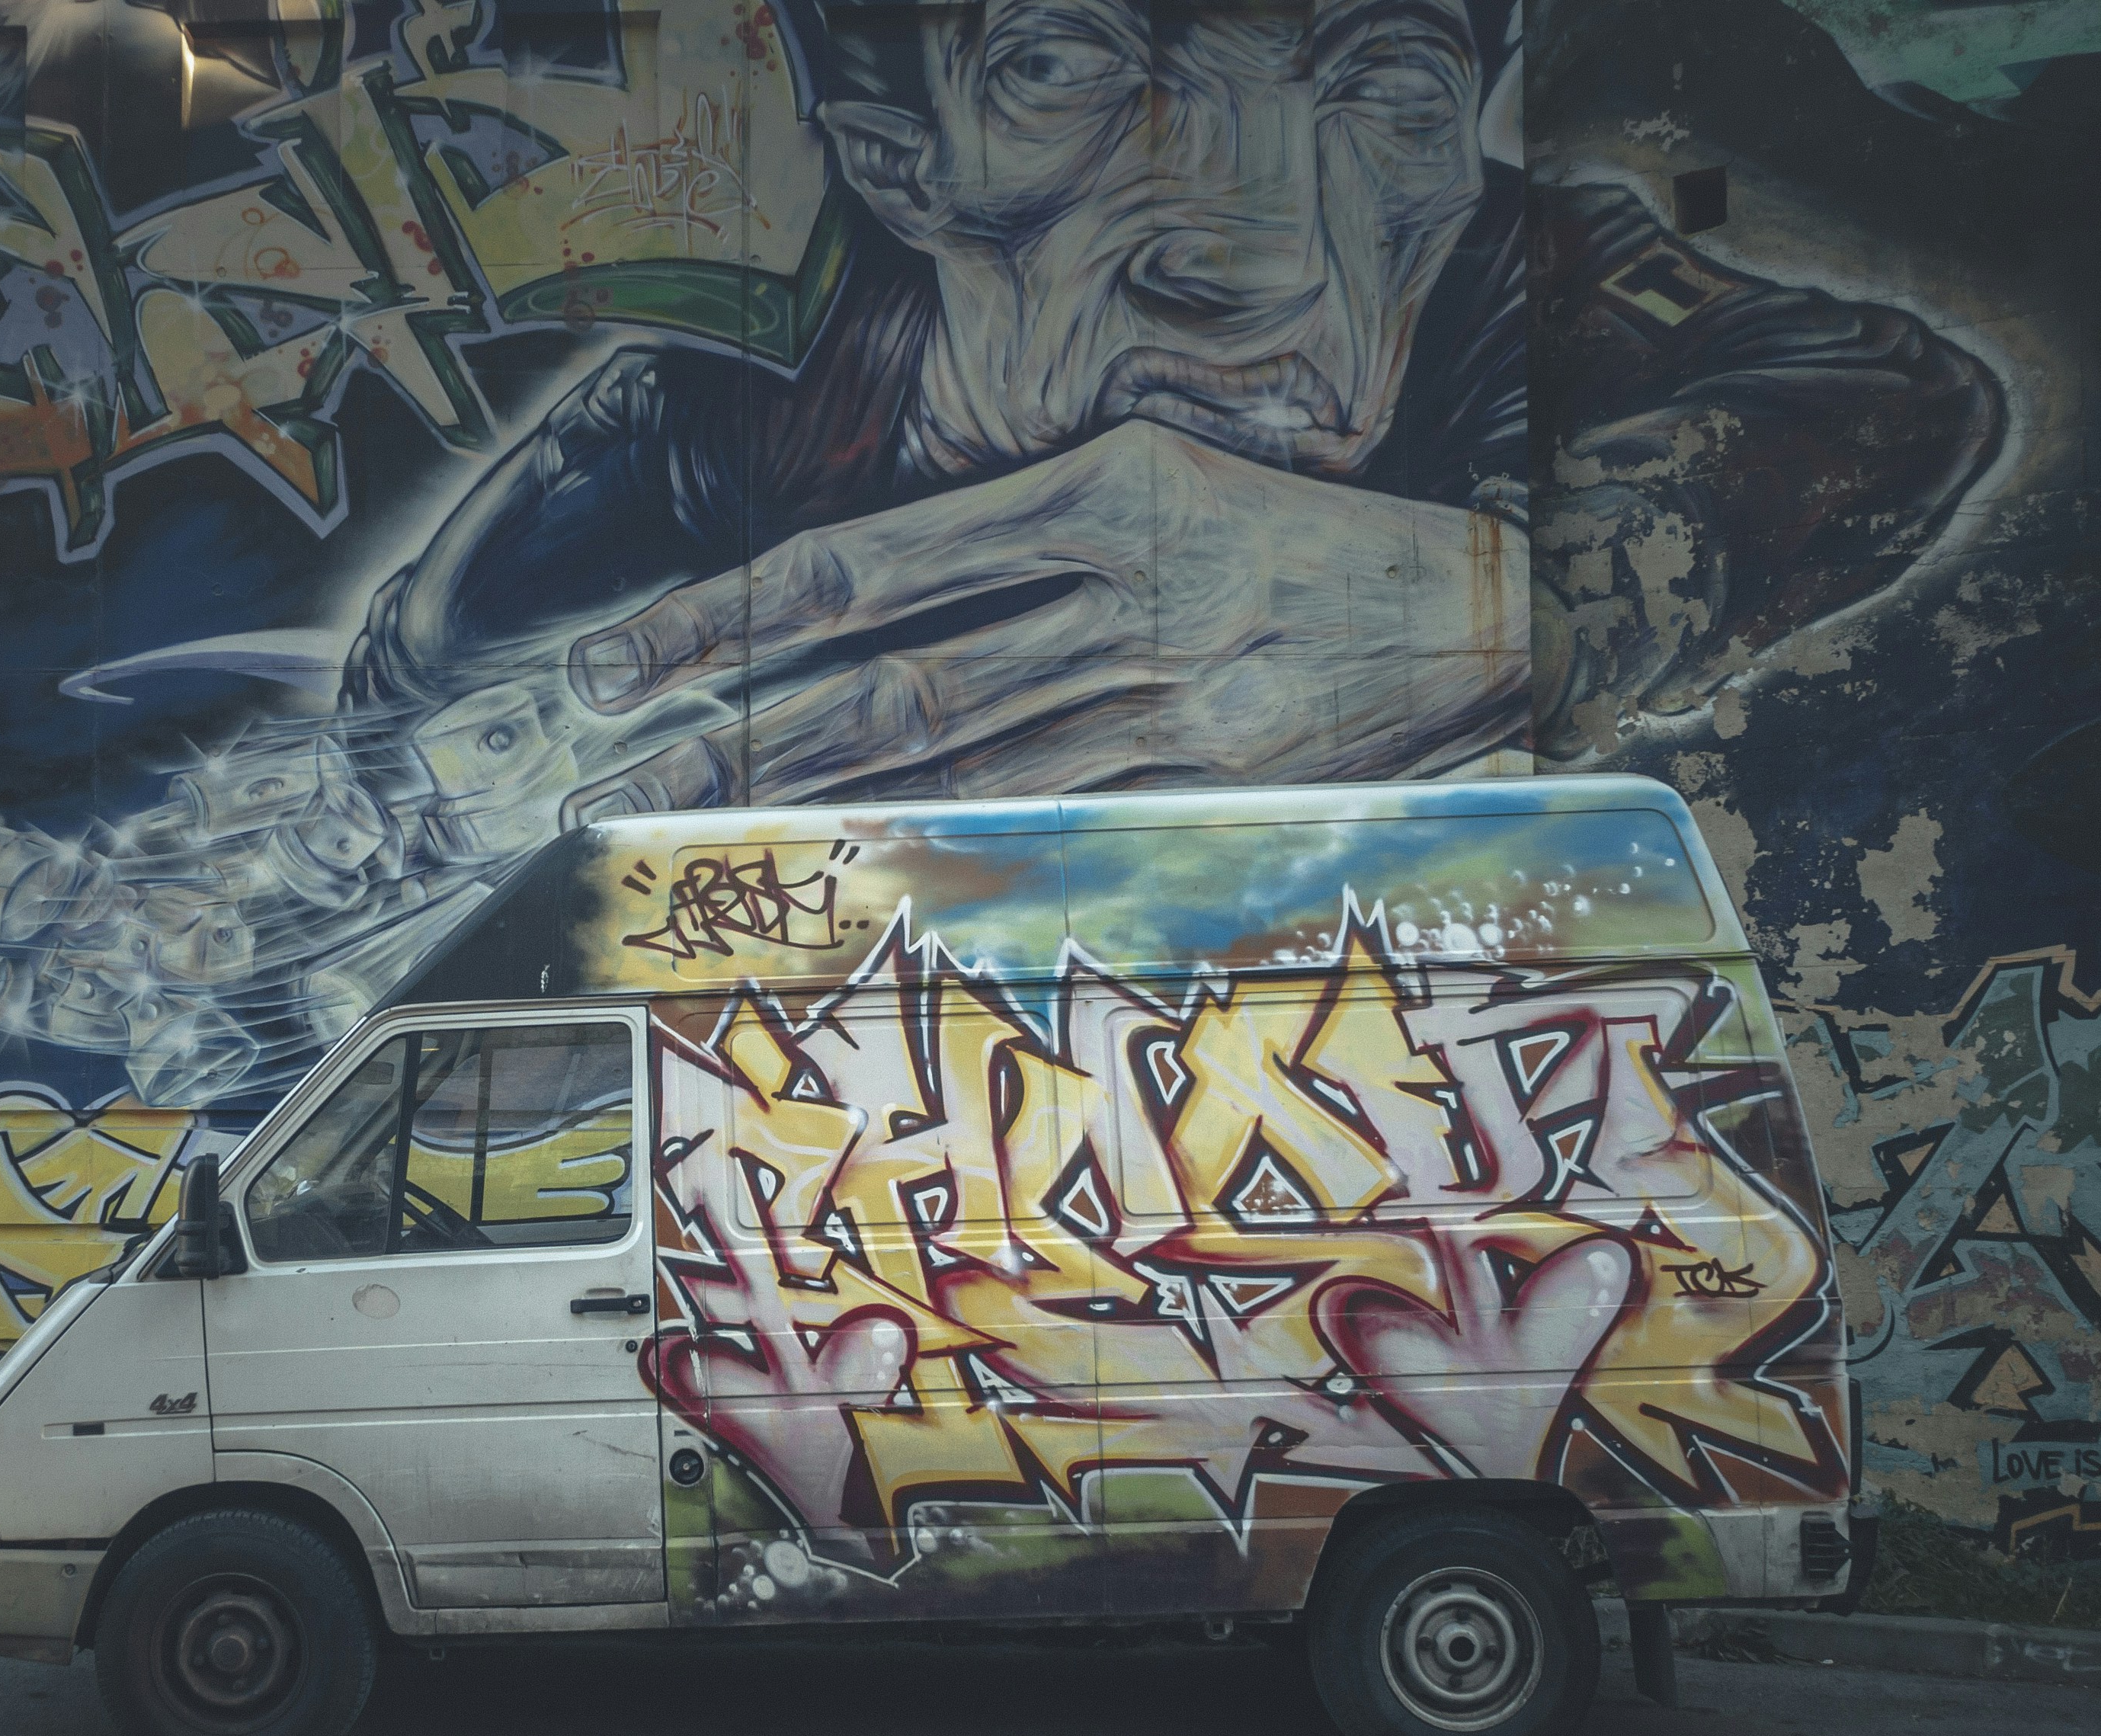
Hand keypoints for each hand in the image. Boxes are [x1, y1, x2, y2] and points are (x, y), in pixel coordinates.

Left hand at [559, 421, 1526, 814]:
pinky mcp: (1215, 776)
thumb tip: (863, 614)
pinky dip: (954, 856)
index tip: (623, 660)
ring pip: (956, 759)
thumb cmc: (1296, 542)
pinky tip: (859, 885)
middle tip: (612, 774)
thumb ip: (1019, 545)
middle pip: (883, 672)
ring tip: (698, 838)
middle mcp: (1115, 586)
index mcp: (1090, 491)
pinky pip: (1058, 824)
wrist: (1488, 605)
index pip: (864, 562)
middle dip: (734, 728)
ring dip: (813, 806)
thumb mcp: (1161, 484)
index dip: (732, 616)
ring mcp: (1167, 690)